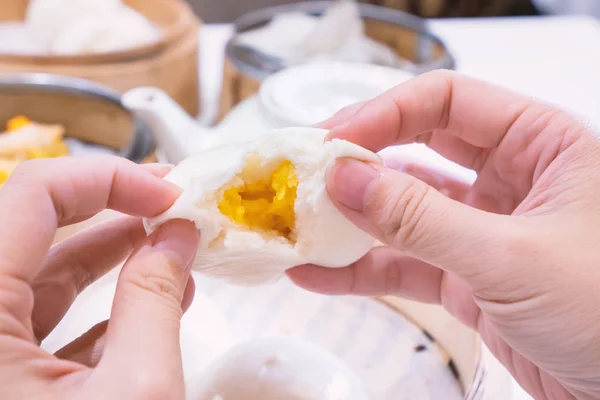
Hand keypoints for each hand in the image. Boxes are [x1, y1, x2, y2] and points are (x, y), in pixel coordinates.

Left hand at [0, 156, 198, 398]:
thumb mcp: (134, 390)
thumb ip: (153, 302)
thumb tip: (177, 235)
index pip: (31, 195)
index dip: (108, 179)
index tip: (169, 194)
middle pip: (34, 227)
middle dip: (112, 208)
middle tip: (172, 204)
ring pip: (43, 278)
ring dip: (113, 257)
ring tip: (172, 249)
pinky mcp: (7, 380)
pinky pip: (46, 322)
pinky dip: (104, 306)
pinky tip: (154, 301)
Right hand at [288, 70, 599, 399]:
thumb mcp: (510, 257)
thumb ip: (421, 218)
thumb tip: (345, 179)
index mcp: (540, 144)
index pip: (447, 101)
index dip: (384, 113)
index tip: (332, 140)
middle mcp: (510, 178)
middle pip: (418, 147)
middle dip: (360, 160)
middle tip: (305, 171)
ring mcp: (483, 229)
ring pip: (405, 210)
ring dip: (352, 220)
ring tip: (300, 225)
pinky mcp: (466, 277)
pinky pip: (405, 263)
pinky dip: (363, 269)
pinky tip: (319, 273)